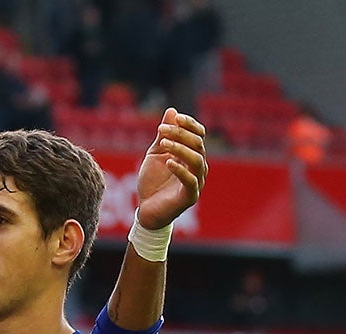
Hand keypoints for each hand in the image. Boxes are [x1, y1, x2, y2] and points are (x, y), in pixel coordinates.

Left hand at [134, 109, 207, 231]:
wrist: (146, 210)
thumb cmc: (153, 182)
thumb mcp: (155, 154)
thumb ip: (164, 135)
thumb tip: (172, 111)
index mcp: (192, 154)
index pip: (198, 134)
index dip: (189, 124)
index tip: (176, 118)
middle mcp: (199, 166)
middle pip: (197, 145)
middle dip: (180, 135)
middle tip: (162, 131)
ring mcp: (197, 181)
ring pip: (197, 160)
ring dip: (180, 149)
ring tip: (164, 144)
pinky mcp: (190, 196)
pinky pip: (190, 180)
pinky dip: (180, 169)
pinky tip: (168, 162)